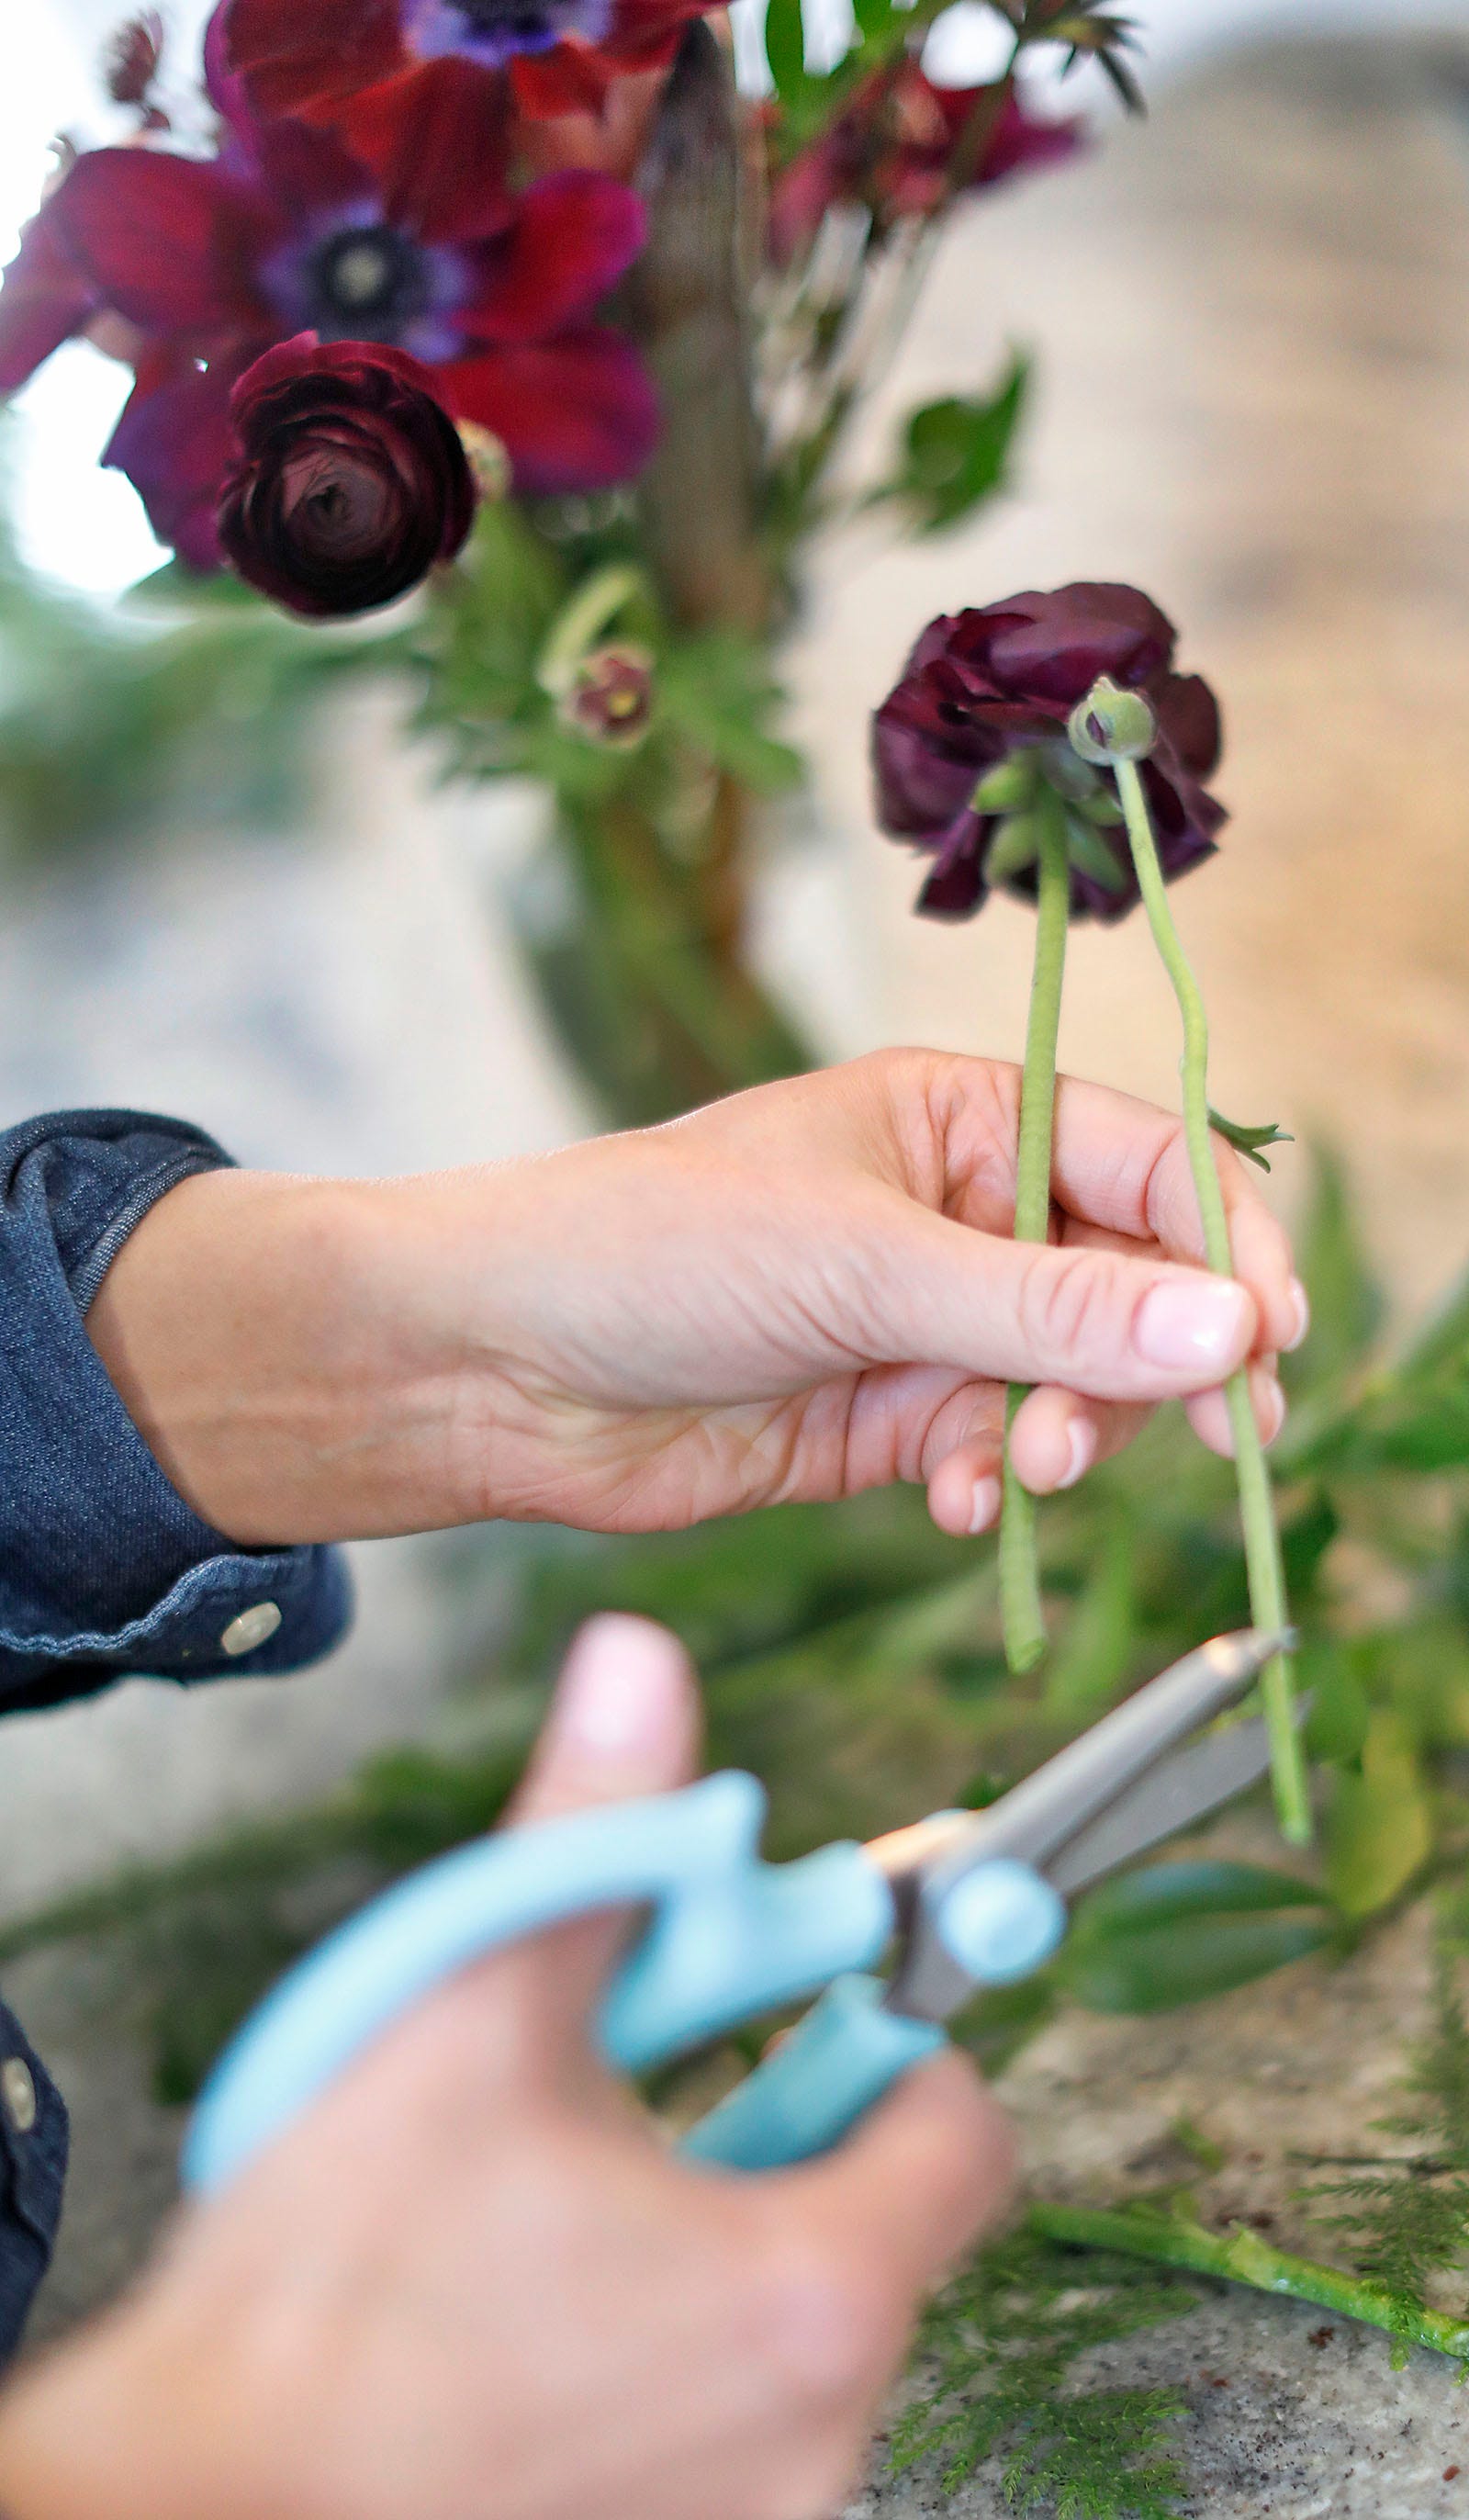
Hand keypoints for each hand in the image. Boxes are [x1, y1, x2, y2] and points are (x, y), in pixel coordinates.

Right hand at [0, 1617, 1011, 2519]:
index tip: (811, 2009)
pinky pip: (731, 2424)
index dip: (892, 2040)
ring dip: (720, 2243)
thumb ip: (590, 1832)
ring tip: (573, 2206)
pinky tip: (546, 2314)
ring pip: (797, 2331)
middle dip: (785, 2131)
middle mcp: (816, 2437)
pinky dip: (672, 2353)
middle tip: (653, 2091)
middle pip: (882, 2231)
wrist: (198, 2506)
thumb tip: (641, 1673)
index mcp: (809, 2294)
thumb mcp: (469, 2014)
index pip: (965, 2138)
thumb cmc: (332, 2297)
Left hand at [87, 1049, 1303, 1544]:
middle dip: (1160, 1362)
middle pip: (1134, 1287)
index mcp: (961, 1117)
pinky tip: (951, 1501)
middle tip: (1214, 1436)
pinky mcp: (886, 1420)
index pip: (1151, 1164)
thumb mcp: (862, 1265)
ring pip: (1076, 1385)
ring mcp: (923, 1322)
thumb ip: (1050, 1311)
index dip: (1229, 1244)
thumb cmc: (644, 1250)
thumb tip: (1230, 1329)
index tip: (1270, 1338)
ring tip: (1017, 1465)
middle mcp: (960, 1213)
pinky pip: (1000, 1454)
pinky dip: (998, 1485)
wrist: (485, 1367)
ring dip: (1074, 1434)